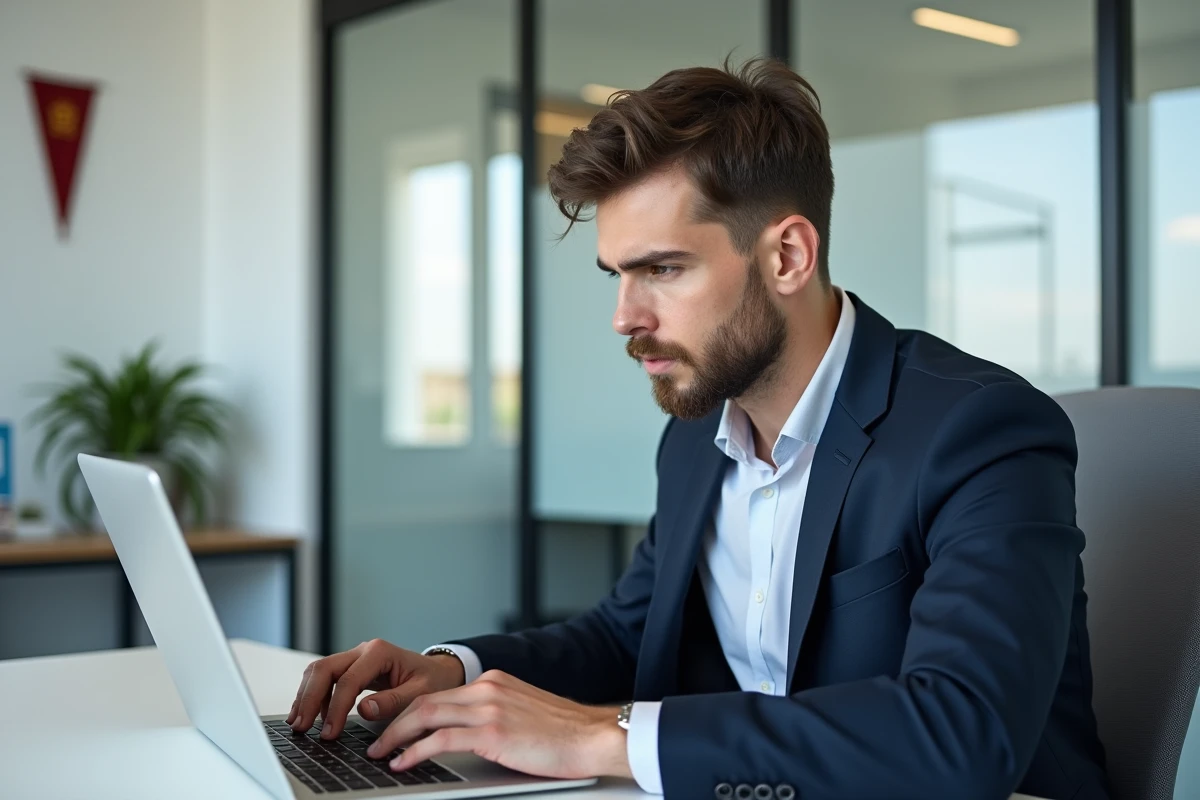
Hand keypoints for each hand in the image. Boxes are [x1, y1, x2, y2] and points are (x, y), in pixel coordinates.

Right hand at [287, 639, 465, 737]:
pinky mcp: (352, 668)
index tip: (329, 733)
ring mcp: (356, 657)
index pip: (347, 680)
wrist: (438, 672)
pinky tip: (314, 716)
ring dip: (307, 696)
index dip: (335, 708)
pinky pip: (326, 678)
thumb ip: (394, 701)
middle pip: (324, 668)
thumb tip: (363, 710)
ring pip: (320, 671)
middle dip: (308, 698)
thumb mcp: (421, 693)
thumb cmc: (432, 681)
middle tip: (300, 726)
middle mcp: (364, 650)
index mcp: (380, 653)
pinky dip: (316, 696)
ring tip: (299, 723)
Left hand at [365, 669, 631, 780]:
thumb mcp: (523, 713)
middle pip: (425, 701)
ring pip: (426, 716)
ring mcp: (490, 708)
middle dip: (394, 723)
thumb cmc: (566, 734)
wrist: (595, 736)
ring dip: (396, 737)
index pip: (440, 694)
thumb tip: (466, 736)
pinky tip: (403, 762)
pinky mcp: (493, 732)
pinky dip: (414, 751)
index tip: (394, 728)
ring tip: (380, 755)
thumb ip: (495, 716)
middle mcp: (488, 688)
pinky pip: (440, 739)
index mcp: (495, 682)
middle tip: (375, 743)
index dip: (410, 712)